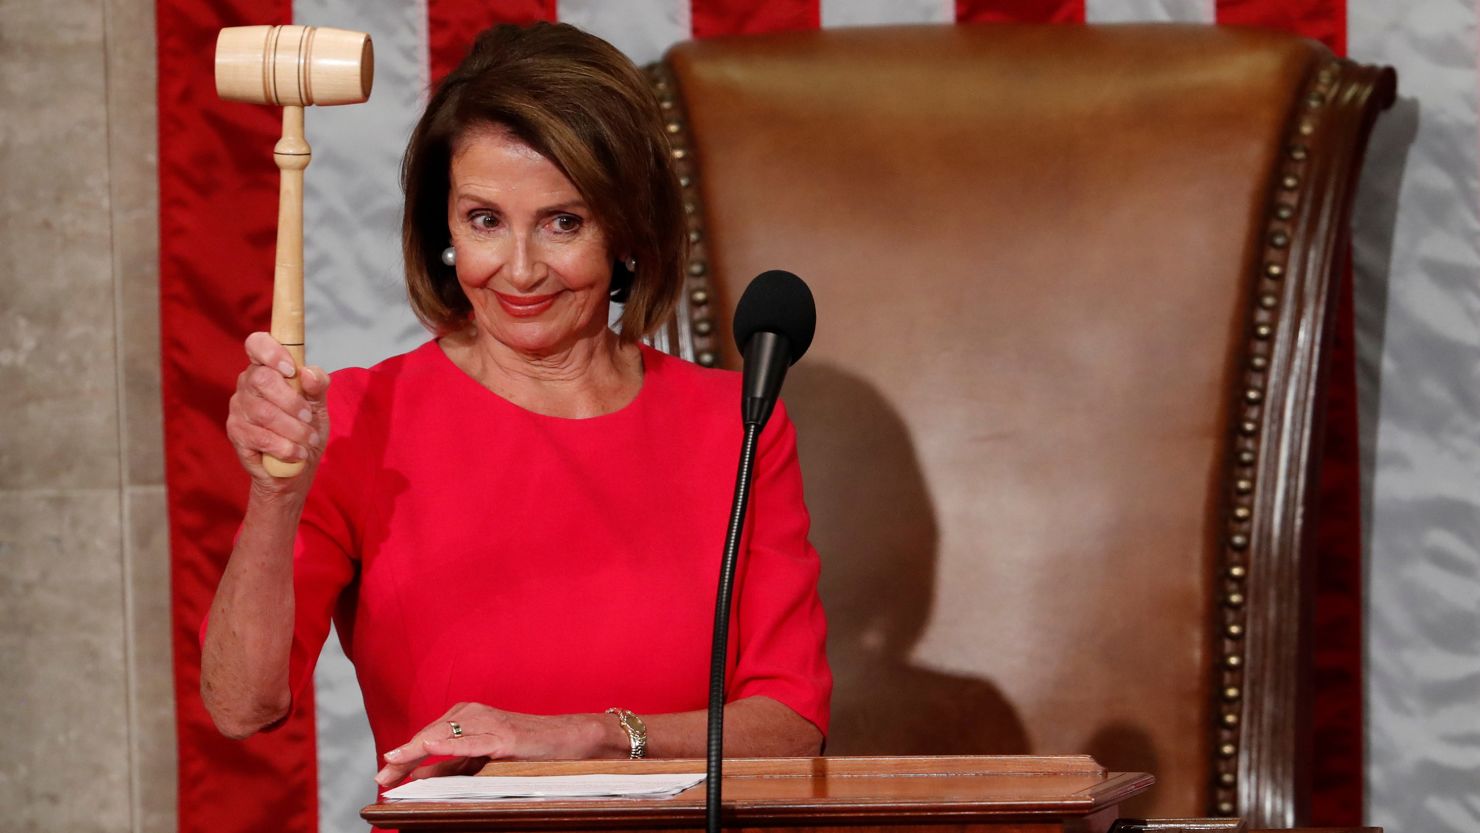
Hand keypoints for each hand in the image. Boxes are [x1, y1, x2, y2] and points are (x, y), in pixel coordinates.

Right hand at [225, 332, 329, 488]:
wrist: (297, 464)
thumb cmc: (305, 427)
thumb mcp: (319, 404)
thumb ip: (318, 385)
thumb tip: (308, 373)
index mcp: (267, 368)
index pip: (257, 344)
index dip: (271, 351)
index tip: (291, 370)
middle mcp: (248, 384)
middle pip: (261, 379)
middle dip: (292, 401)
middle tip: (308, 417)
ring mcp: (238, 408)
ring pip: (264, 412)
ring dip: (293, 429)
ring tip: (309, 439)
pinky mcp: (236, 432)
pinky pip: (260, 437)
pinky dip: (285, 447)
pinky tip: (297, 453)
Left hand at [374, 703, 621, 786]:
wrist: (570, 741)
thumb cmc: (528, 751)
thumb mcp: (483, 760)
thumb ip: (453, 766)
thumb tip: (419, 777)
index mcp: (467, 716)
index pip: (427, 736)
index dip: (404, 756)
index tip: (383, 776)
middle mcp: (474, 714)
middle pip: (430, 736)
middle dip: (403, 758)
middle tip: (381, 779)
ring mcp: (489, 724)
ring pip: (445, 736)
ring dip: (417, 750)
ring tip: (393, 764)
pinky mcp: (504, 738)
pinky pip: (471, 742)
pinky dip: (449, 743)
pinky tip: (430, 746)